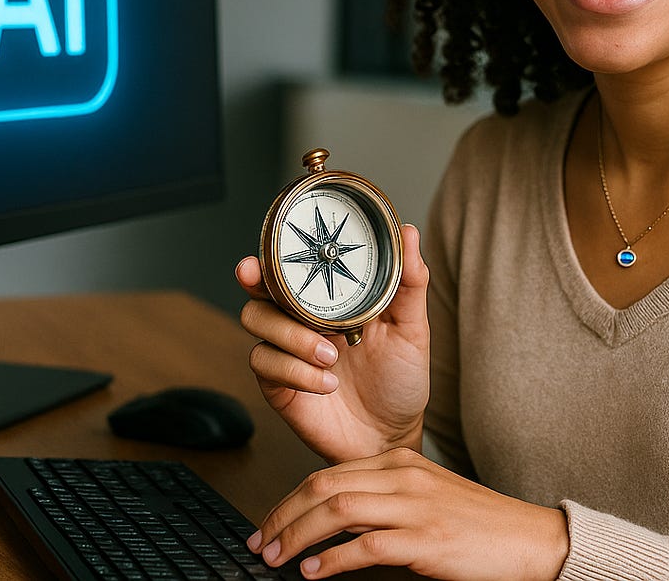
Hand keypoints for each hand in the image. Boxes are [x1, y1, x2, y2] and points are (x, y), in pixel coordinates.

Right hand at [236, 223, 429, 462]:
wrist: (392, 435)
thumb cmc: (400, 379)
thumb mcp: (411, 328)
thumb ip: (409, 283)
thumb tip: (409, 232)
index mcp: (329, 299)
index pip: (292, 267)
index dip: (271, 254)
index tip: (262, 252)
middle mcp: (302, 320)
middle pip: (260, 289)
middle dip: (256, 283)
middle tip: (261, 281)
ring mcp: (287, 351)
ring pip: (257, 323)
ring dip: (291, 335)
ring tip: (330, 354)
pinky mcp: (279, 384)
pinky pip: (266, 365)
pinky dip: (296, 371)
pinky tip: (325, 382)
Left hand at [247, 448, 569, 580]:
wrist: (529, 539)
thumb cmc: (476, 525)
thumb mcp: (423, 497)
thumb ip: (380, 500)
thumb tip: (329, 522)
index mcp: (400, 462)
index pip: (327, 473)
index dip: (289, 500)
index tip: (267, 525)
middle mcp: (403, 476)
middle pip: (323, 487)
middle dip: (282, 516)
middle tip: (260, 543)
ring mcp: (415, 506)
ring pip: (337, 511)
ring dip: (297, 537)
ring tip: (276, 559)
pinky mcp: (426, 538)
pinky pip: (365, 546)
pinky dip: (331, 560)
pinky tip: (313, 572)